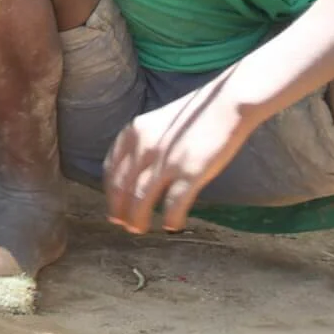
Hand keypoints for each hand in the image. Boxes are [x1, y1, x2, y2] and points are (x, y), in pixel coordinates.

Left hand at [103, 76, 255, 233]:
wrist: (224, 105)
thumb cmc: (190, 117)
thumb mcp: (153, 124)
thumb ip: (140, 144)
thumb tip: (132, 175)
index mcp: (132, 134)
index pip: (111, 170)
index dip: (110, 194)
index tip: (113, 210)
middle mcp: (143, 147)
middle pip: (123, 187)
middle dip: (121, 210)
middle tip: (125, 226)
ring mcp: (166, 160)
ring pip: (142, 199)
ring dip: (139, 218)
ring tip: (140, 229)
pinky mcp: (190, 171)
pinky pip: (174, 203)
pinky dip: (171, 218)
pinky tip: (172, 226)